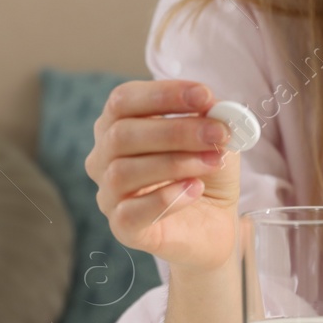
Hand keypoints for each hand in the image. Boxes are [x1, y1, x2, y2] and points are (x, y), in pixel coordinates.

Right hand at [85, 79, 240, 273]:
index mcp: (118, 124)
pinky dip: (167, 198)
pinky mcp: (122, 228)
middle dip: (176, 131)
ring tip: (213, 161)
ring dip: (176, 163)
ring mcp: (108, 194)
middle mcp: (103, 157)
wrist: (215, 221)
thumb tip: (210, 104)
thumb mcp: (214, 135)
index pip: (123, 99)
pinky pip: (131, 212)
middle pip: (121, 134)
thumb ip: (211, 115)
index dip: (162, 95)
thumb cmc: (205, 169)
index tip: (204, 96)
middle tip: (218, 133)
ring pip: (123, 172)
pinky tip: (195, 189)